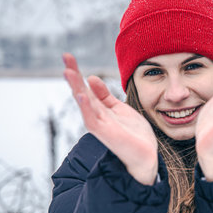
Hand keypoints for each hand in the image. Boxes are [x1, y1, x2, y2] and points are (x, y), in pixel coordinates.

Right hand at [63, 53, 157, 184]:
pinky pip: (92, 120)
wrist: (146, 156)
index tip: (68, 56)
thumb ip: (105, 96)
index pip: (86, 87)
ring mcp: (100, 125)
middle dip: (74, 75)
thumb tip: (92, 77)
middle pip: (82, 92)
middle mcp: (97, 116)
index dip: (78, 72)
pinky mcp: (106, 134)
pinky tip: (82, 95)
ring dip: (76, 87)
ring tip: (68, 71)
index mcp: (101, 109)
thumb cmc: (134, 135)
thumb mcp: (120, 109)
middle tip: (66, 56)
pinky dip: (86, 108)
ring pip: (85, 103)